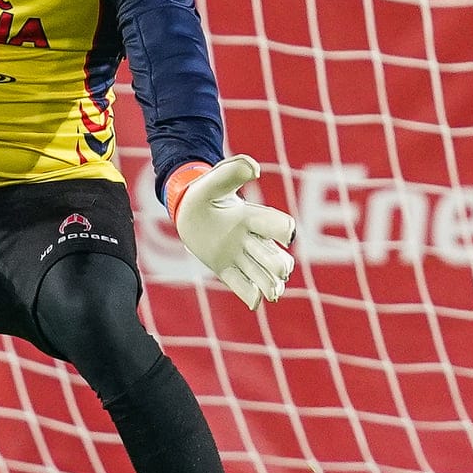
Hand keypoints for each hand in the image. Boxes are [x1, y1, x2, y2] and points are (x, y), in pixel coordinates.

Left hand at [169, 155, 295, 308]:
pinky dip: (251, 296)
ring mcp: (240, 256)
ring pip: (263, 275)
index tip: (286, 234)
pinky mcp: (226, 269)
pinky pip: (242, 286)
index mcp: (252, 218)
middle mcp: (251, 240)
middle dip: (279, 266)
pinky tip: (255, 302)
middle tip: (278, 273)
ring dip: (271, 285)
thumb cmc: (202, 194)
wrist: (187, 210)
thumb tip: (255, 169)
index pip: (278, 225)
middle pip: (275, 258)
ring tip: (271, 293)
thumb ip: (231, 172)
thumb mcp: (211, 182)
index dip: (284, 230)